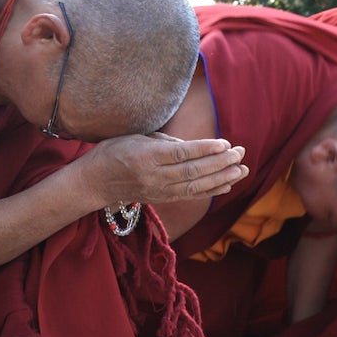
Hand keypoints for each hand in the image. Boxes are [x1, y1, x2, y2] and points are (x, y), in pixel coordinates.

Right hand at [81, 134, 247, 207]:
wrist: (95, 182)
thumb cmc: (114, 152)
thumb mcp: (136, 137)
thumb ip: (165, 141)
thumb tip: (194, 147)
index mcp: (146, 157)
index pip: (182, 154)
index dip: (205, 149)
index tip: (225, 143)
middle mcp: (154, 177)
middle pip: (193, 172)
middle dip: (220, 163)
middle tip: (241, 153)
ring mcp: (158, 191)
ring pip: (196, 187)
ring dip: (222, 178)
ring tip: (242, 169)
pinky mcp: (162, 199)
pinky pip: (190, 196)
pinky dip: (210, 191)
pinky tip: (227, 184)